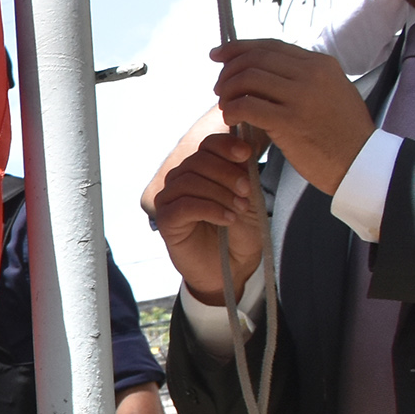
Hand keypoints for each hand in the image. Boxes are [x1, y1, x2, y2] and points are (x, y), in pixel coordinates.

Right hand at [142, 106, 267, 306]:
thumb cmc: (239, 232)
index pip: (206, 145)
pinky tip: (227, 218)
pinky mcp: (165, 221)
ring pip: (189, 181)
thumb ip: (243, 172)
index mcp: (201, 170)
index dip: (225, 145)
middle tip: (247, 191)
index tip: (247, 154)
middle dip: (226, 173)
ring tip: (239, 208)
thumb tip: (244, 145)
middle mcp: (181, 180)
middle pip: (198, 160)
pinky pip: (184, 205)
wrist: (231, 268)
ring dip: (219, 192)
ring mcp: (170, 200)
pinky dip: (210, 209)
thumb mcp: (248, 198)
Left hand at [212, 39, 374, 195]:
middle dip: (229, 71)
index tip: (219, 54)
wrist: (361, 163)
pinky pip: (247, 106)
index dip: (239, 48)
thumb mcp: (333, 91)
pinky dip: (231, 110)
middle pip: (255, 59)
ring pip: (247, 79)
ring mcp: (301, 97)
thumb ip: (305, 77)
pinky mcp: (289, 122)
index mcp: (321, 64)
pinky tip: (230, 119)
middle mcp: (311, 74)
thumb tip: (267, 70)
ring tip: (226, 106)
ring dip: (228, 92)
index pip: (270, 46)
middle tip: (219, 89)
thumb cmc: (343, 133)